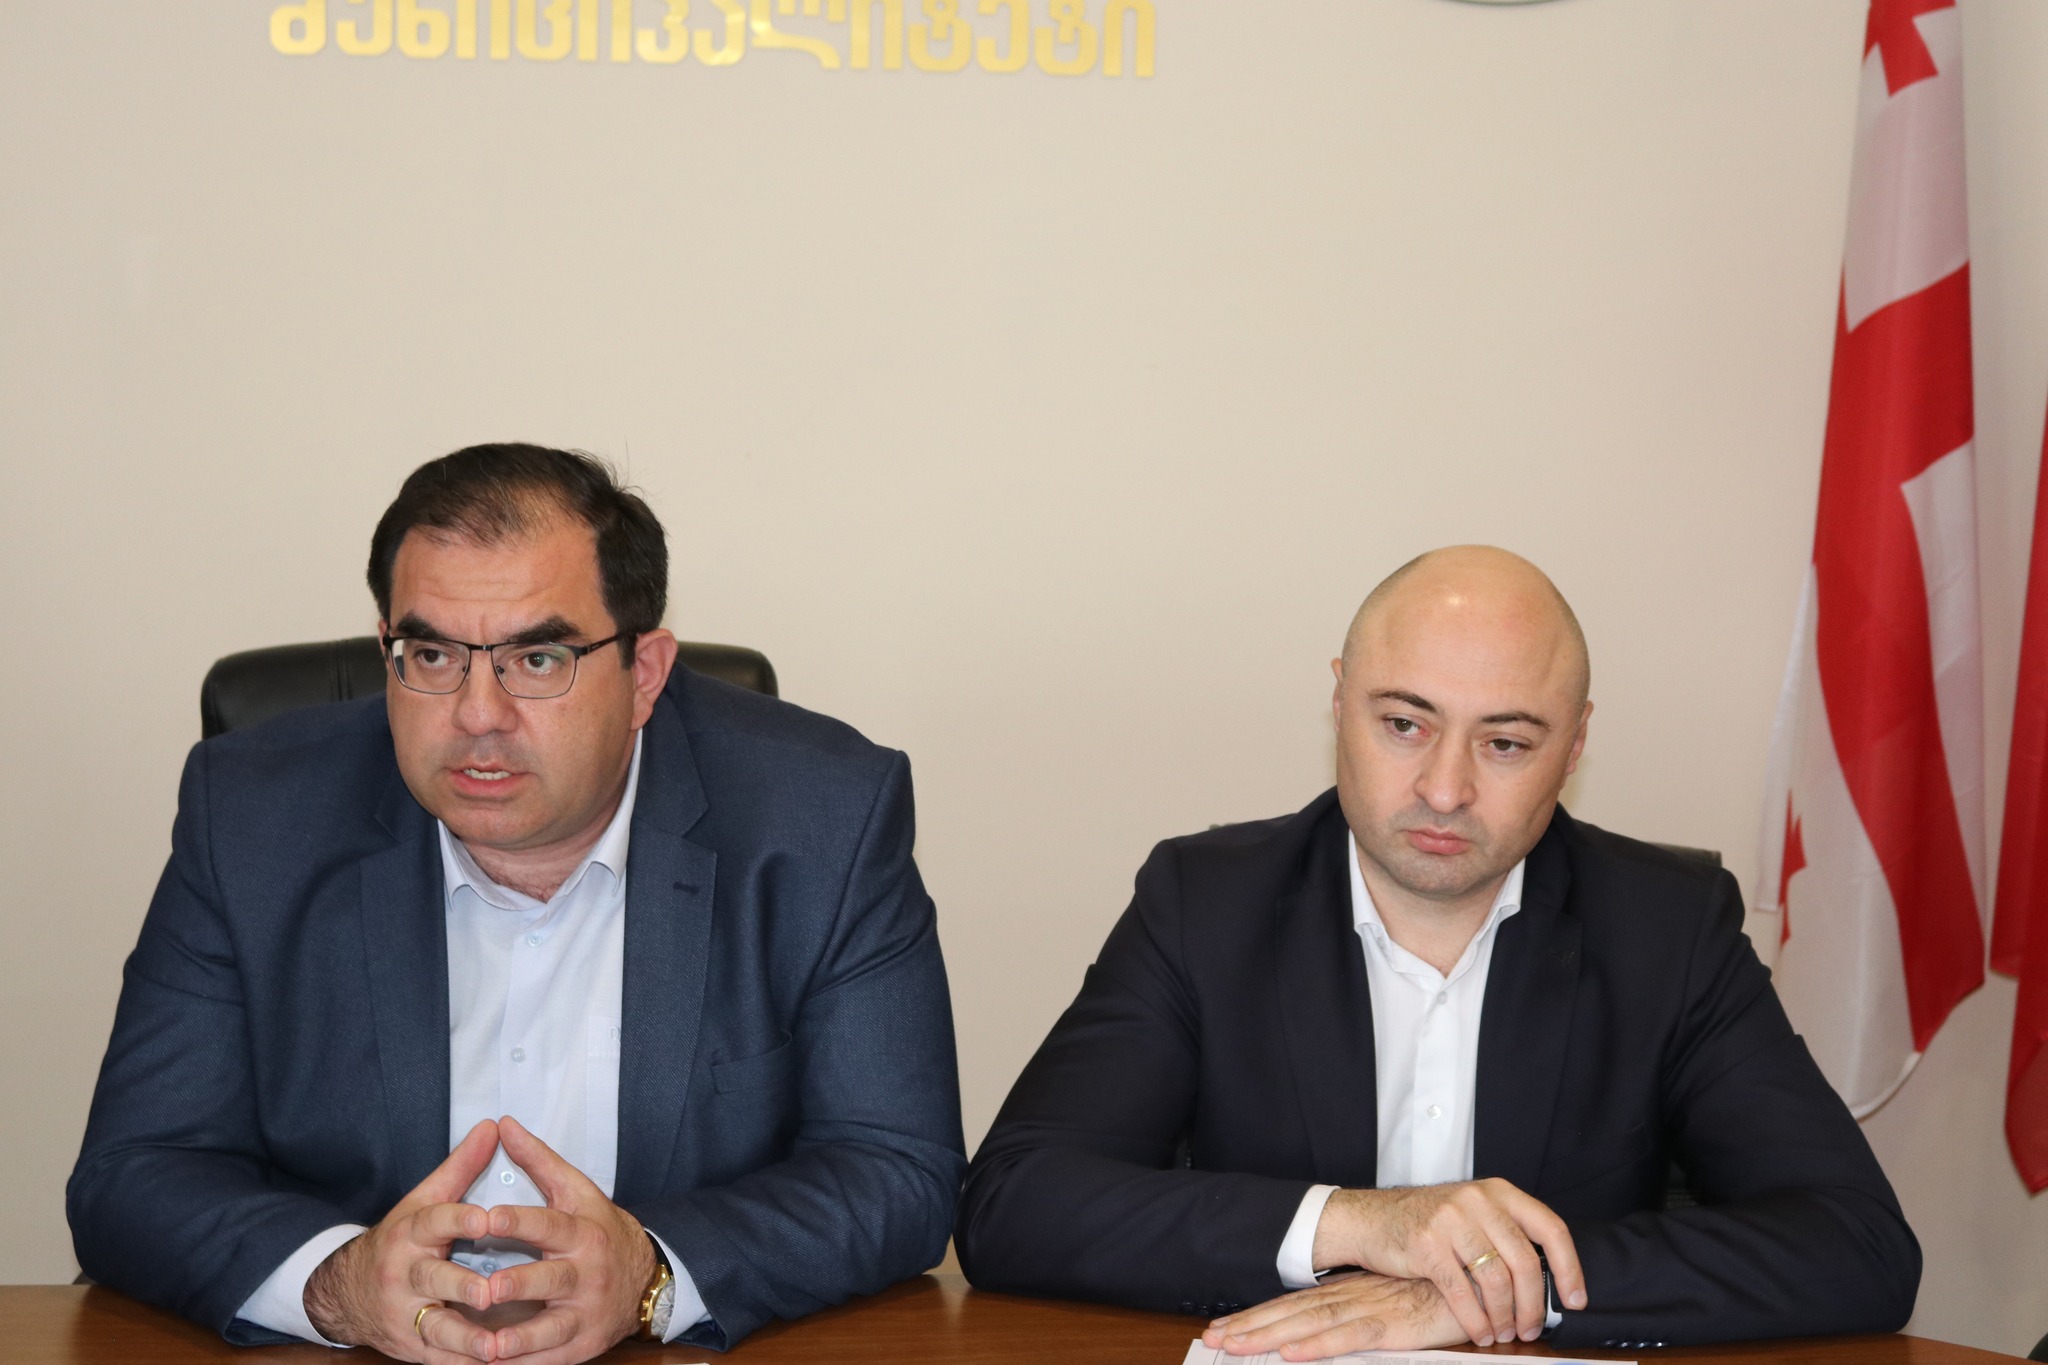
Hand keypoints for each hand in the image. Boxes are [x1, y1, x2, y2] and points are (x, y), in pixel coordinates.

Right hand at [304, 1119, 500, 1362]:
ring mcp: (404, 1314)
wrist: (348, 1292)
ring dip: (464, 1339)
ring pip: (434, 1328)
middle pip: (432, 1280)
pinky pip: (439, 1358)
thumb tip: (493, 1125)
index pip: (435, 1221)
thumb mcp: (424, 1200)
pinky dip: (463, 1363)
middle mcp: (404, 1275)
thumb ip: (461, 1167)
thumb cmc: (402, 1240)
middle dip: (460, 1287)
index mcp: (411, 1233)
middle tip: (489, 1292)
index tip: (487, 1219)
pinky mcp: (410, 1346)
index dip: (459, 1219)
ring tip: (492, 1346)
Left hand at [478, 1115, 657, 1364]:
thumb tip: (504, 1125)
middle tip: (487, 1289)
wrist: (647, 1279)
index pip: (549, 1224)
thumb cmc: (601, 1229)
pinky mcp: (583, 1345)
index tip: (487, 1217)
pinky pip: (552, 1358)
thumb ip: (539, 1161)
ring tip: (488, 1347)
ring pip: (552, 1328)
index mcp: (582, 1231)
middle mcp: (587, 1273)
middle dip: (520, 1285)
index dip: (519, 1221)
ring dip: (520, 1340)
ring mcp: (586, 1313)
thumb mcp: (577, 1191)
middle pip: (552, 1279)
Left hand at [1202, 1273, 1460, 1358]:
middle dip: (1250, 1326)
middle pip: (1291, 1312)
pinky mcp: (1393, 1325)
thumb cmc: (1442, 1296)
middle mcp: (1353, 1297)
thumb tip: (1328, 1334)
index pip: (1295, 1305)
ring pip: (1309, 1324)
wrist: (1487, 1283)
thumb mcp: (1395, 1308)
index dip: (1258, 1317)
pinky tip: (1292, 1353)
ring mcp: (1371, 1309)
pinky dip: (1319, 1345)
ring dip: (1269, 1335)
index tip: (1224, 1328)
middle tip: (1212, 1338)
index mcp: (1351, 1293)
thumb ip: (1364, 1319)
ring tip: (1233, 1345)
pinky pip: (1350, 1337)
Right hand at [1312, 1180, 1585, 1346]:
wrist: (1370, 1219)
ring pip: (1495, 1280)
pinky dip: (1475, 1320)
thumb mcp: (1471, 1212)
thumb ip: (1505, 1233)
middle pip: (1524, 1261)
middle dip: (1533, 1305)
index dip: (1570, 1268)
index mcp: (1498, 1191)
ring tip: (1504, 1334)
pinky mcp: (1426, 1244)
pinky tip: (1480, 1332)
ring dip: (1504, 1317)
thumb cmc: (1427, 1223)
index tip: (1575, 1300)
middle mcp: (1477, 1200)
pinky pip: (1462, 1292)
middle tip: (1531, 1329)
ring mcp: (1451, 1220)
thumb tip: (1549, 1280)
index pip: (1550, 1228)